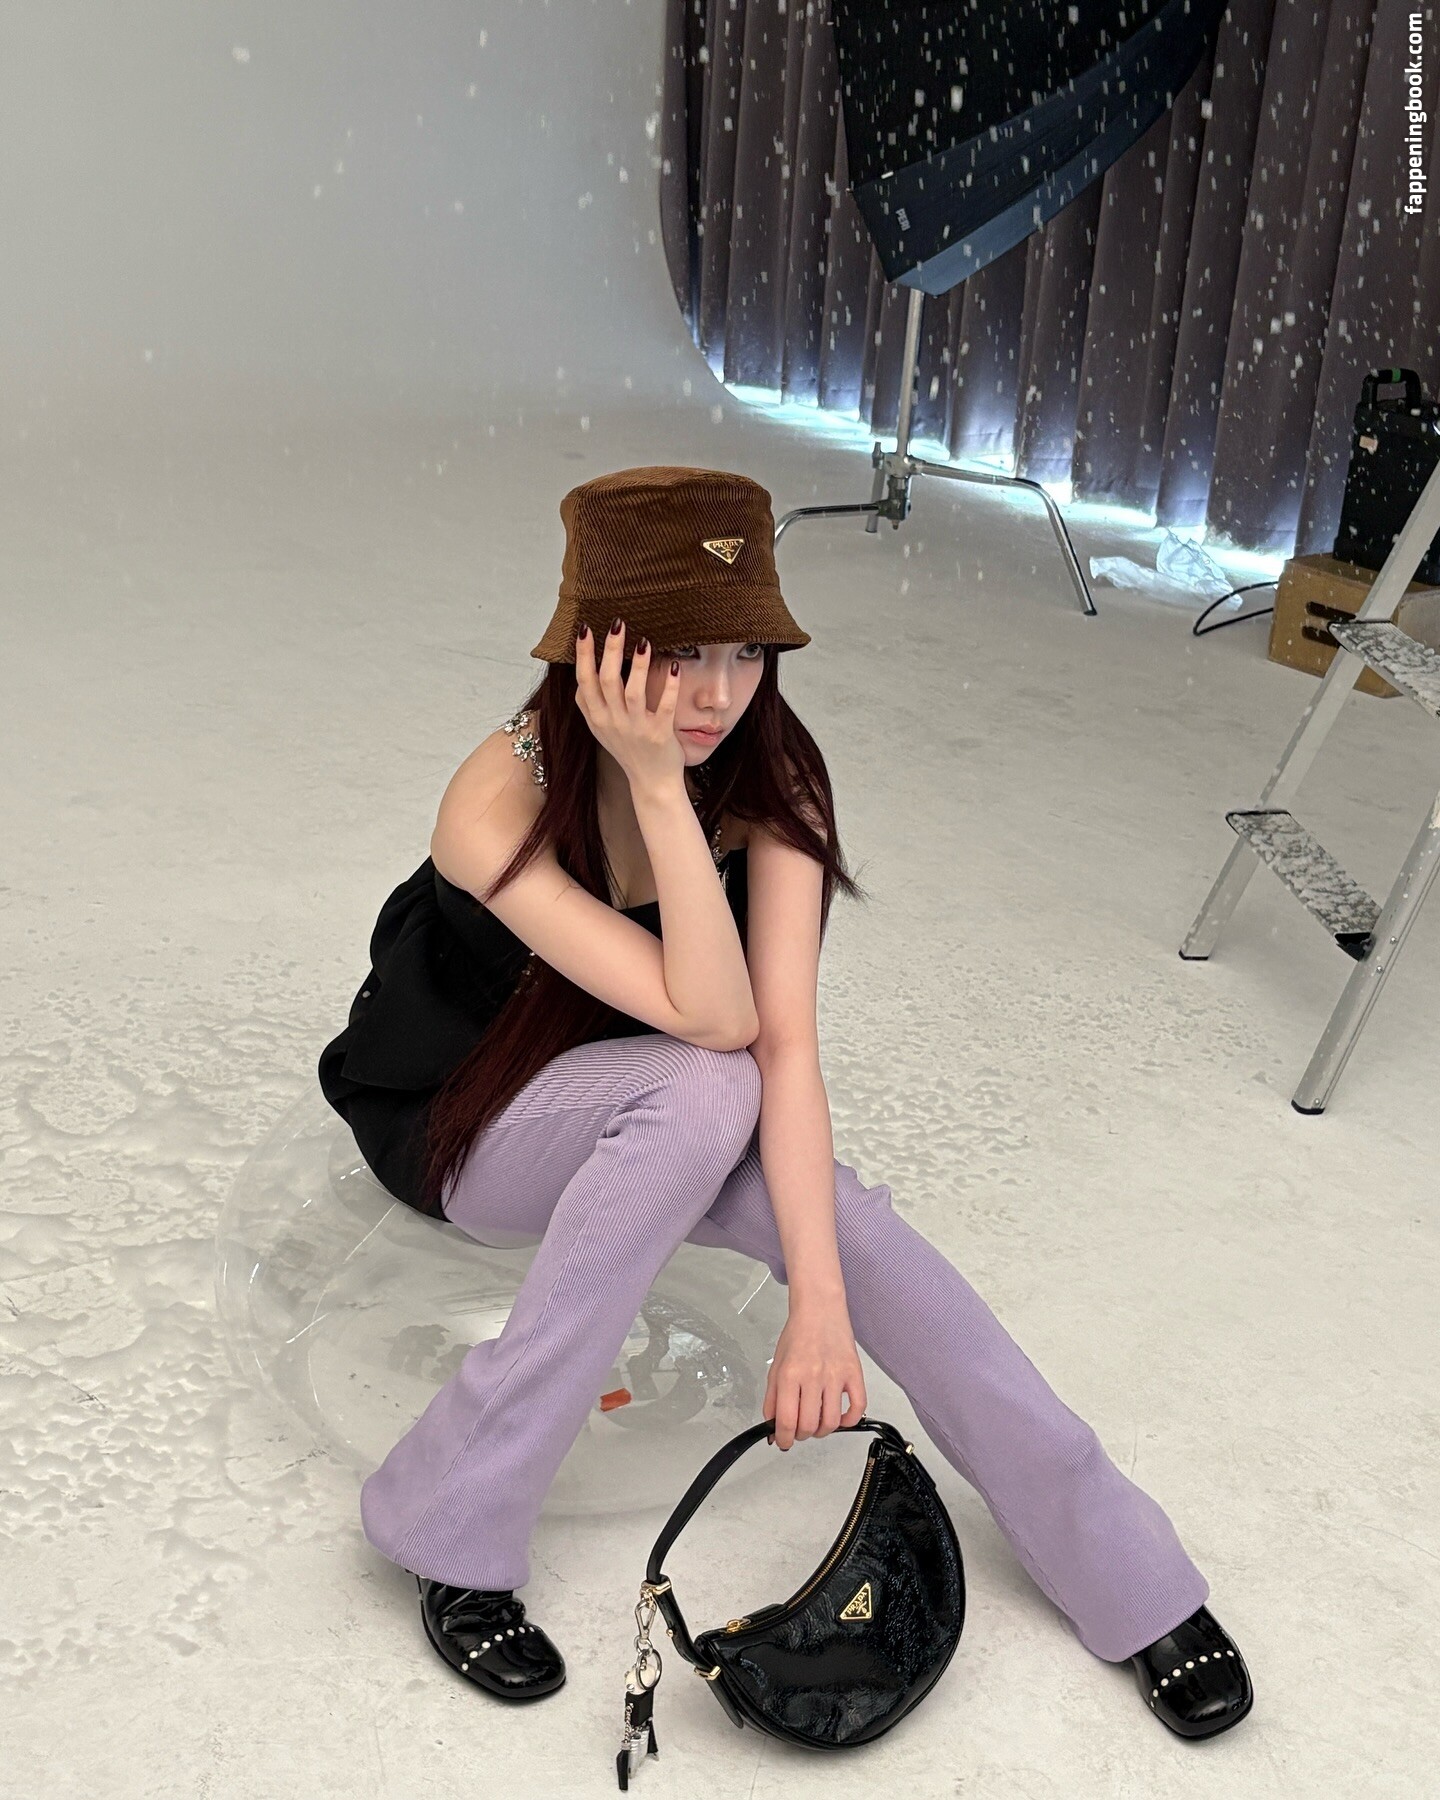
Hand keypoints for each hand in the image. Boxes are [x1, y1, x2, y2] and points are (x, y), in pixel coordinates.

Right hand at [573, 619, 686, 794]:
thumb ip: (589, 704)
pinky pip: (664, 706)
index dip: (583, 654)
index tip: (585, 628)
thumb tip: (579, 675)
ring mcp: (636, 729)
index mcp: (597, 717)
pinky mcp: (659, 735)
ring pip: (632, 692)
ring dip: (638, 665)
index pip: (584, 680)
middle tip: (617, 623)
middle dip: (610, 649)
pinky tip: (674, 665)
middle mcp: (612, 722)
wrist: (651, 782)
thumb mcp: (600, 729)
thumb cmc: (627, 750)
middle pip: (606, 680)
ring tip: (643, 641)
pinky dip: (669, 686)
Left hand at [763, 1303, 867, 1450]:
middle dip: (801, 1435)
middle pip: (808, 1425)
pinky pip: (857, 1407)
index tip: (783, 1442)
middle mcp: (813, 1376)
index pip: (786, 1421)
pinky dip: (849, 1420)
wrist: (820, 1310)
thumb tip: (773, 1430)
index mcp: (789, 1374)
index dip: (783, 1439)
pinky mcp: (854, 1373)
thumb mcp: (775, 1367)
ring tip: (817, 1423)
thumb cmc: (798, 1336)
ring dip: (822, 1431)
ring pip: (832, 1422)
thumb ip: (771, 1400)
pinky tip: (840, 1418)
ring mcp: (836, 1375)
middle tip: (799, 1429)